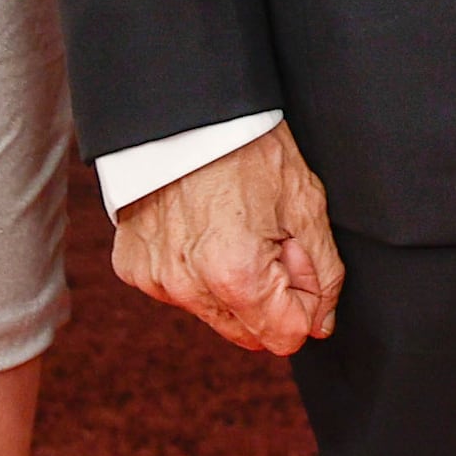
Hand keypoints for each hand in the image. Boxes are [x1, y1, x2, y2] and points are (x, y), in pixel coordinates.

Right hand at [112, 124, 342, 356]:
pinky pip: (177, 290)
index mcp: (236, 275)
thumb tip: (320, 323)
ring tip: (235, 230)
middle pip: (247, 333)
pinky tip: (202, 229)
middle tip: (270, 241)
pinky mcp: (132, 268)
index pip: (285, 337)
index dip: (304, 304)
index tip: (299, 260)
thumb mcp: (307, 206)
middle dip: (269, 298)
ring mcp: (154, 280)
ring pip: (213, 314)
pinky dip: (196, 271)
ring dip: (233, 287)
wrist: (188, 117)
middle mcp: (187, 288)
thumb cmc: (252, 153)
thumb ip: (322, 274)